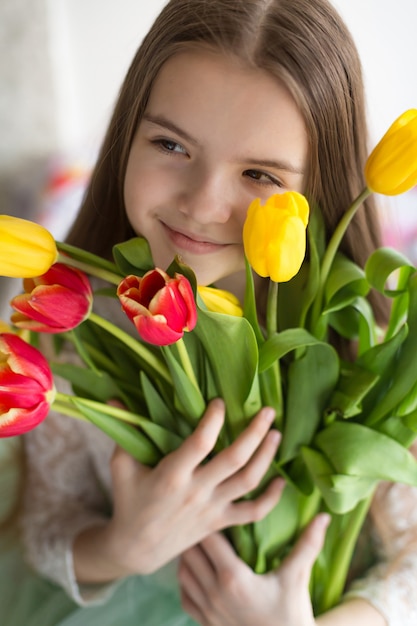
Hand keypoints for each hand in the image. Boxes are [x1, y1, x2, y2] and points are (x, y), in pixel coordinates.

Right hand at [105, 399, 283, 575]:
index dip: (213, 419)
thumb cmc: (129, 500)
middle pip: (234, 459)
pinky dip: (271, 499)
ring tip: (277, 433)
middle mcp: (197, 491)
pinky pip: (252, 513)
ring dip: (267, 456)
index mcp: (172, 475)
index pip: (200, 443)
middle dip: (255, 432)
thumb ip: (123, 431)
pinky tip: (281, 481)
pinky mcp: (220, 522)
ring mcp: (211, 509)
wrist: (137, 549)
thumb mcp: (121, 465)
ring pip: (248, 482)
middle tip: (268, 410)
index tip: (220, 401)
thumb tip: (114, 396)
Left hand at [178, 514, 329, 625]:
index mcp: (233, 578)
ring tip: (202, 541)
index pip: (207, 537)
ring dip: (189, 554)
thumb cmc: (291, 616)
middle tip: (208, 521)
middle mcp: (214, 593)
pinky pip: (184, 594)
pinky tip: (199, 569)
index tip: (219, 510)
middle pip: (189, 551)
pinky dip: (187, 578)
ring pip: (182, 571)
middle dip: (196, 533)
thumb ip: (307, 544)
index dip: (209, 520)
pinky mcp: (204, 622)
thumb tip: (323, 515)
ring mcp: (206, 610)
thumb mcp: (297, 578)